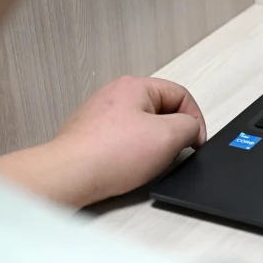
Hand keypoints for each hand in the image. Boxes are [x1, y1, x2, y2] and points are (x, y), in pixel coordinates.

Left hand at [0, 76, 206, 206]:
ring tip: (145, 162)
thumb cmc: (108, 155)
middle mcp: (115, 96)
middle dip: (171, 133)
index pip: (181, 95)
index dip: (195, 120)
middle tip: (171, 151)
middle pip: (162, 110)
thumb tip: (190, 130)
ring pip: (143, 128)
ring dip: (151, 146)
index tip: (194, 142)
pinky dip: (131, 155)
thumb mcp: (169, 136)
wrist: (68, 177)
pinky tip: (127, 168)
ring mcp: (100, 116)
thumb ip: (190, 126)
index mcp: (135, 86)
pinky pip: (124, 142)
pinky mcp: (90, 137)